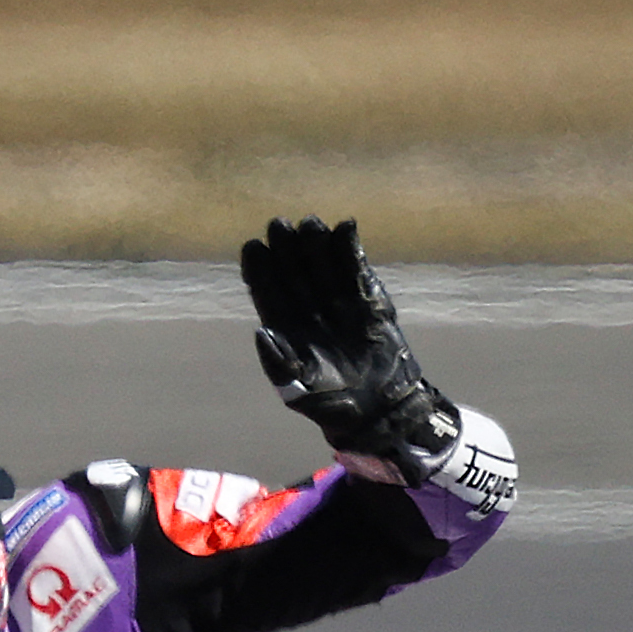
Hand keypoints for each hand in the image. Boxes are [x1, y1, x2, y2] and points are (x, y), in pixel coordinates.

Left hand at [239, 216, 461, 480]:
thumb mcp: (298, 392)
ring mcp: (336, 300)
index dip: (259, 269)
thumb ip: (279, 364)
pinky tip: (345, 227)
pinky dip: (351, 249)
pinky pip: (355, 268)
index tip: (254, 246)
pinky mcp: (366, 298)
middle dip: (285, 248)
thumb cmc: (331, 405)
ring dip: (315, 242)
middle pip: (292, 271)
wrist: (378, 408)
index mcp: (284, 328)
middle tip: (279, 225)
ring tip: (311, 223)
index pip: (266, 291)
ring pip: (321, 264)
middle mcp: (307, 309)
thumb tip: (261, 332)